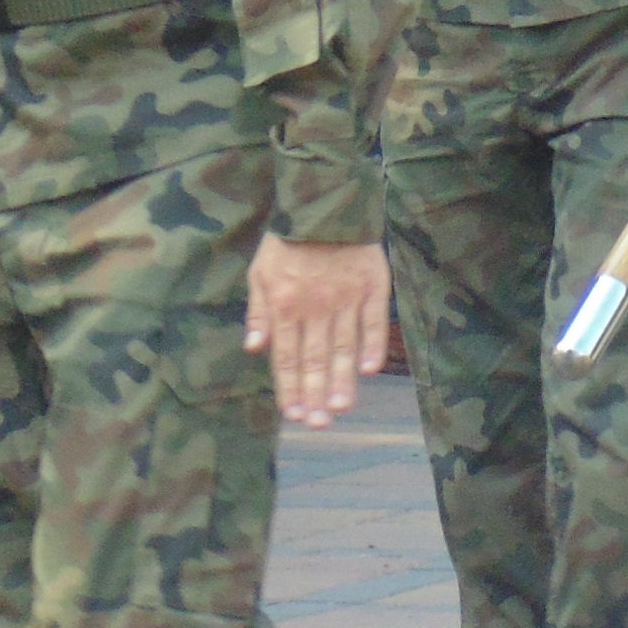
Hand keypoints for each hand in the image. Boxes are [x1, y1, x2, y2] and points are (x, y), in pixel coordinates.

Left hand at [241, 236, 390, 429]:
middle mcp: (315, 308)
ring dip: (342, 379)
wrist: (326, 203)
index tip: (295, 415)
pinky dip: (372, 345)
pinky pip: (372, 321)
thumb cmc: (289, 242)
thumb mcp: (260, 273)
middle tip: (319, 424)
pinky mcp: (373, 287)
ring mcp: (346, 299)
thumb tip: (254, 347)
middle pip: (314, 359)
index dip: (290, 388)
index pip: (286, 357)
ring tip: (342, 407)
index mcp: (285, 306)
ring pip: (343, 347)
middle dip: (315, 394)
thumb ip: (259, 311)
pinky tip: (371, 369)